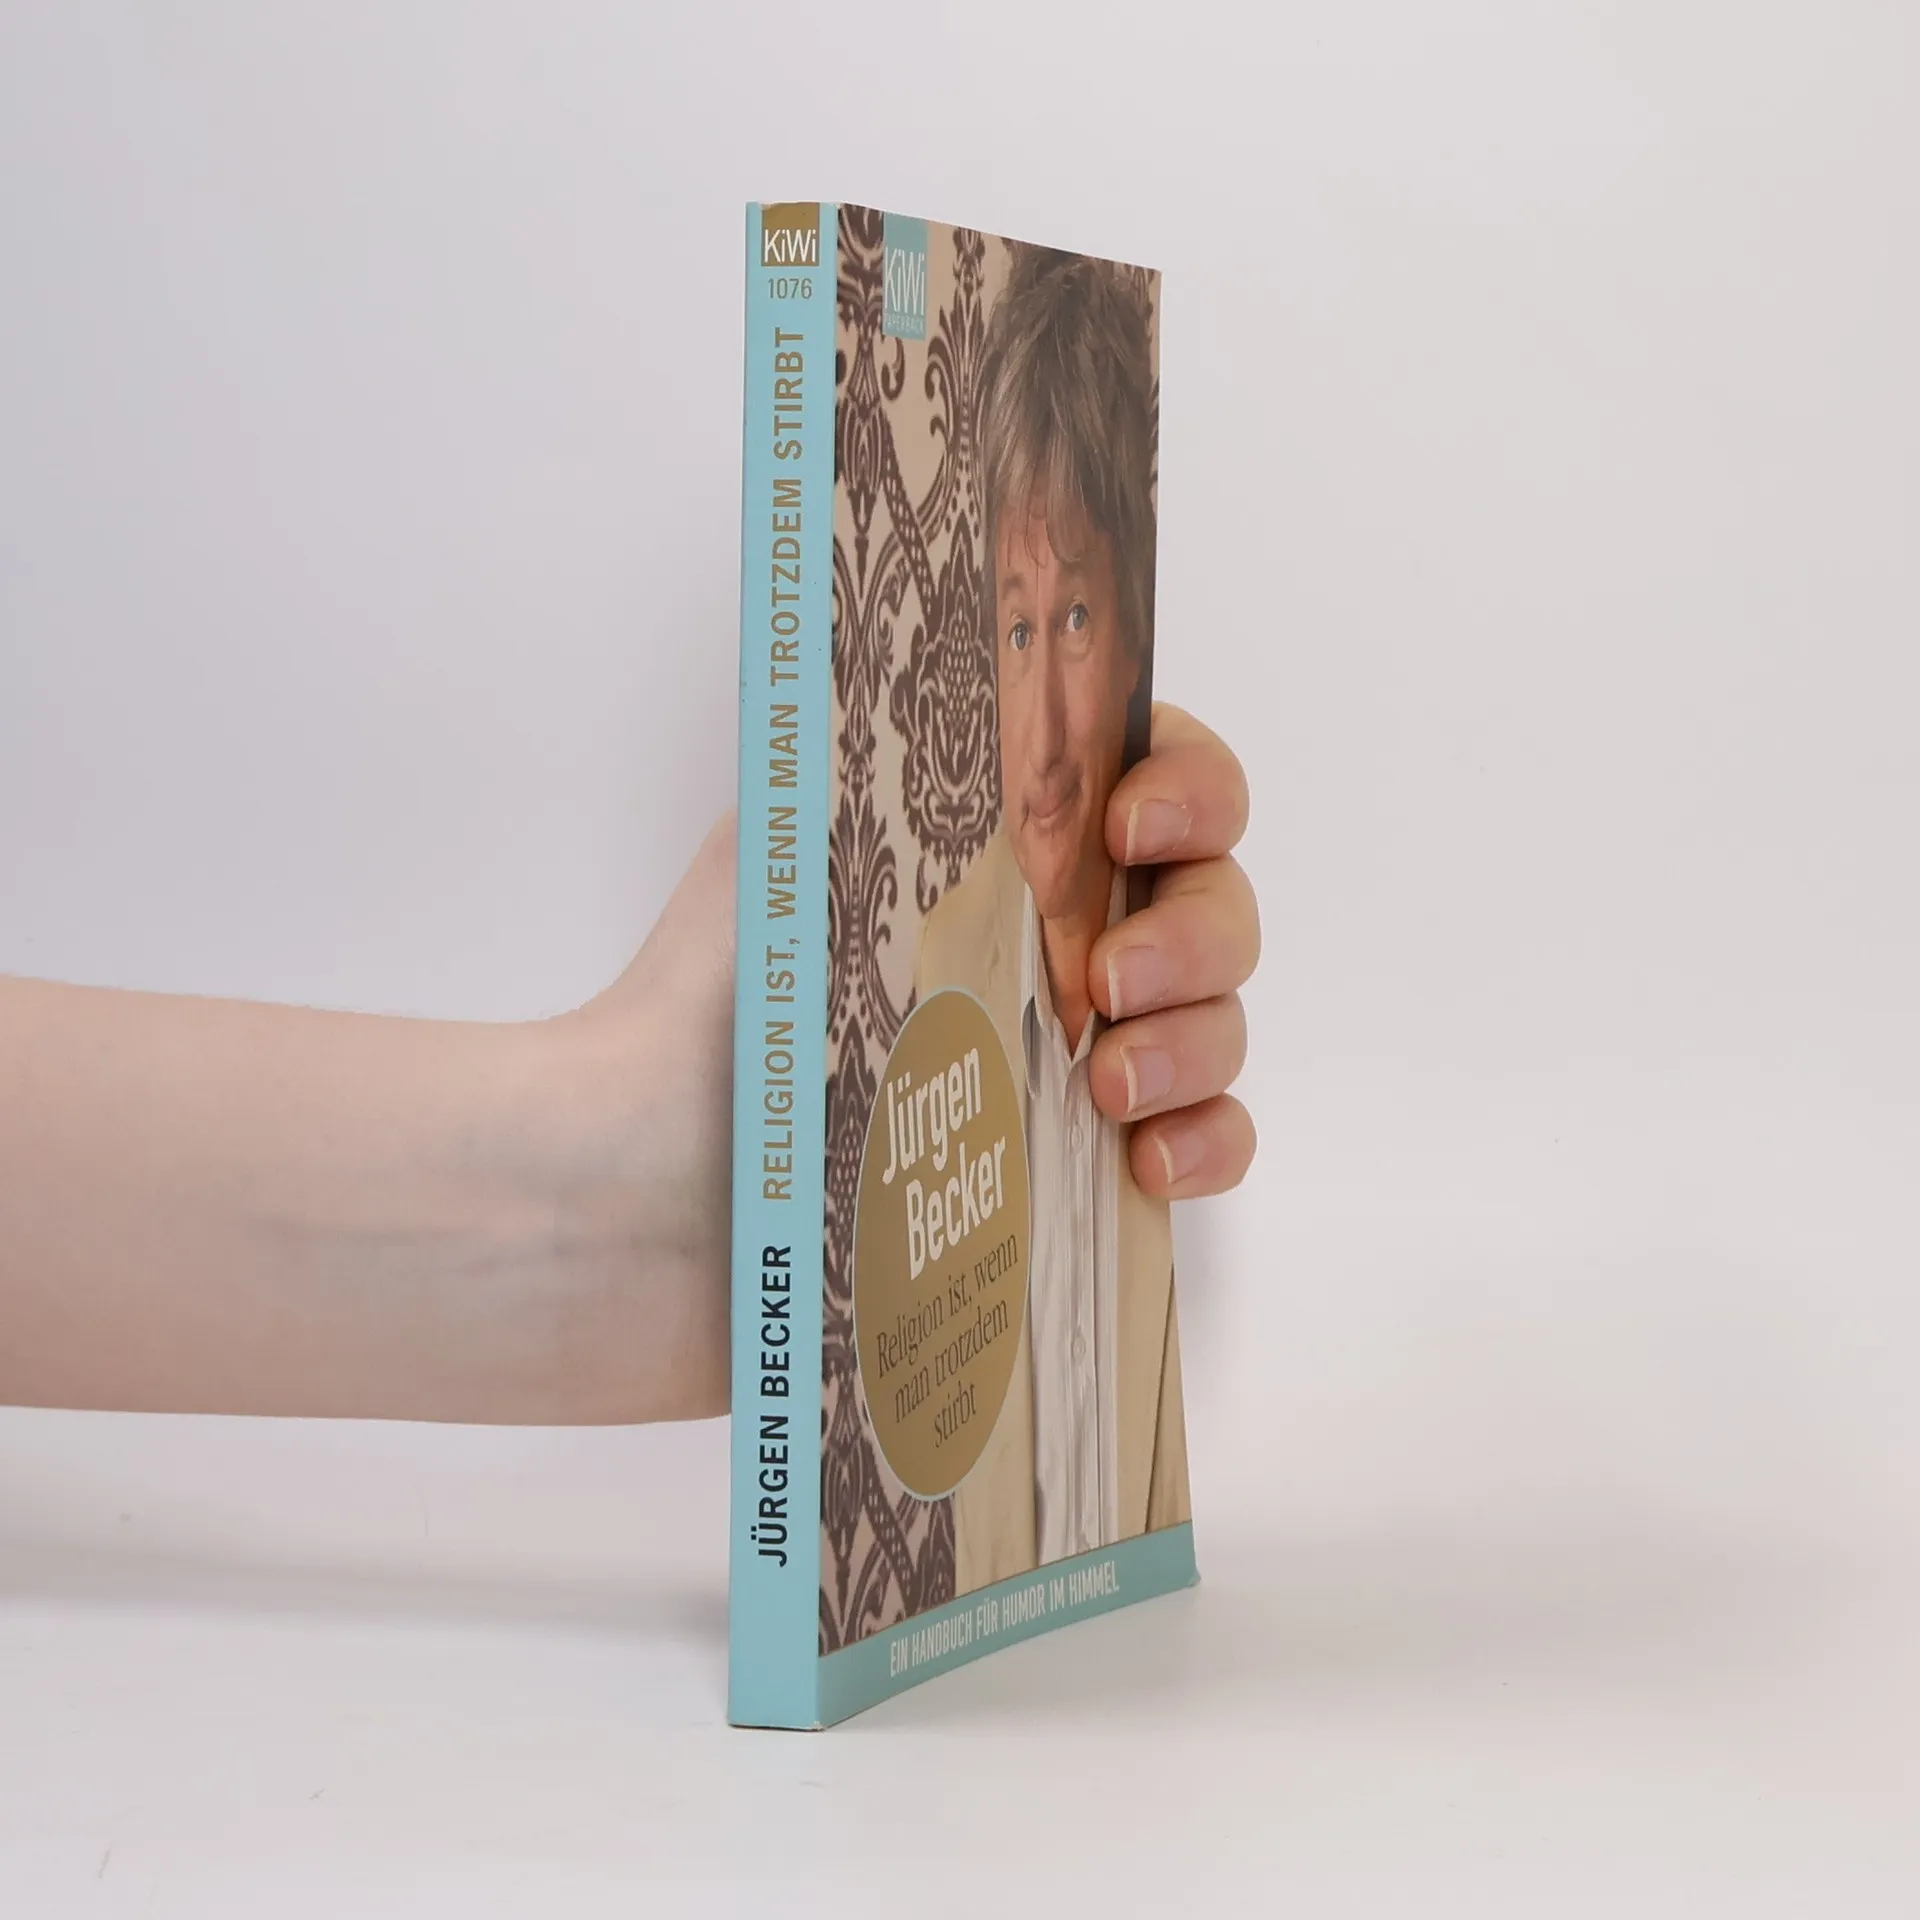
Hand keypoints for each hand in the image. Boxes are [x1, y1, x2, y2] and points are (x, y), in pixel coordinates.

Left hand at [569, 701, 1257, 1419]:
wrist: (632, 1208)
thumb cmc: (696, 1016)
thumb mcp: (787, 847)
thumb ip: (902, 752)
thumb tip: (994, 648)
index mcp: (991, 848)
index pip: (1149, 775)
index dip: (1186, 787)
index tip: (1130, 823)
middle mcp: (1043, 944)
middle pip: (1209, 902)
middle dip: (1194, 929)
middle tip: (1110, 979)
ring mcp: (1070, 1065)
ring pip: (1218, 1022)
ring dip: (1199, 1039)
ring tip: (1112, 1085)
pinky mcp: (1073, 1180)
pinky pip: (1207, 1144)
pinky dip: (1209, 1142)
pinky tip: (1153, 1160)